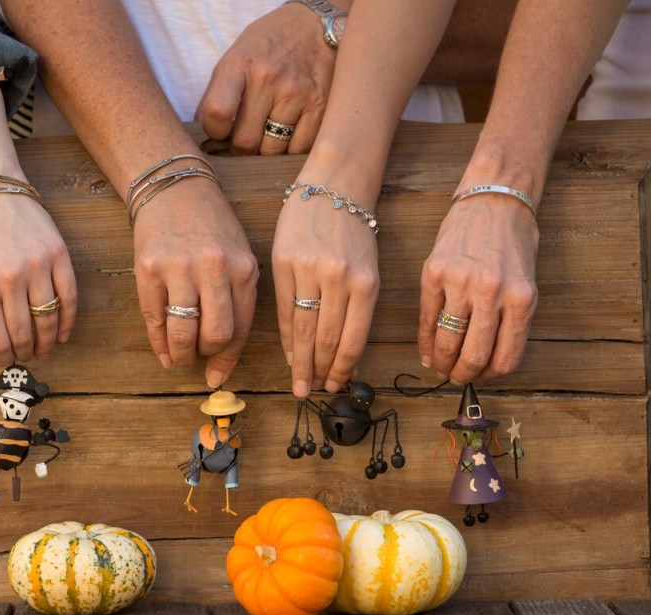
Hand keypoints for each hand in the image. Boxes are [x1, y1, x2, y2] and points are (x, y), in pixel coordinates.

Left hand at [0, 192, 76, 366]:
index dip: (1, 356)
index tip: (4, 359)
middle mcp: (10, 279)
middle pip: (24, 333)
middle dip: (25, 352)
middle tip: (26, 358)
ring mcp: (38, 266)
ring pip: (49, 319)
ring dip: (47, 342)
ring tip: (44, 351)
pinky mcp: (59, 255)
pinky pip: (69, 297)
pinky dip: (67, 321)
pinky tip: (62, 334)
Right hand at [132, 179, 258, 387]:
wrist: (173, 187)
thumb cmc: (211, 228)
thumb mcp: (238, 257)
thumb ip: (237, 302)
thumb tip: (223, 363)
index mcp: (244, 268)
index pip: (241, 328)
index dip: (228, 359)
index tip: (218, 375)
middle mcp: (214, 268)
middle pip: (215, 335)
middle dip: (206, 355)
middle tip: (199, 356)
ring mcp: (179, 268)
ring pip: (183, 333)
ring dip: (182, 354)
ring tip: (180, 355)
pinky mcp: (148, 269)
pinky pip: (154, 319)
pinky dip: (159, 343)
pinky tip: (163, 350)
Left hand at [196, 3, 336, 154]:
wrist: (313, 27)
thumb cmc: (267, 47)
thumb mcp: (234, 58)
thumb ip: (216, 94)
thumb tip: (205, 133)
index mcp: (240, 64)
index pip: (217, 112)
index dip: (214, 132)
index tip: (220, 132)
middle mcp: (269, 78)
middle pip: (246, 141)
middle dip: (241, 149)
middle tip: (245, 140)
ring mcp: (297, 93)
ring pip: (272, 150)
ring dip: (266, 150)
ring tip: (267, 135)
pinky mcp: (320, 106)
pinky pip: (298, 149)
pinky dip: (290, 150)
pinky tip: (288, 135)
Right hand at [272, 186, 379, 397]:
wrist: (333, 186)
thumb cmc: (353, 230)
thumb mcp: (366, 268)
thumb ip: (357, 309)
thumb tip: (345, 355)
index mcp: (365, 283)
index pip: (352, 339)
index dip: (342, 369)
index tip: (335, 387)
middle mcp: (339, 279)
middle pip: (326, 338)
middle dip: (320, 371)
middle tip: (312, 392)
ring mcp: (310, 271)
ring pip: (304, 329)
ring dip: (302, 361)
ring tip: (299, 382)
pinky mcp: (284, 262)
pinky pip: (284, 309)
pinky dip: (286, 337)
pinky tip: (288, 353)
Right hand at [418, 196, 538, 383]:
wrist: (494, 198)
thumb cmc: (513, 240)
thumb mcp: (524, 282)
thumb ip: (511, 318)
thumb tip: (490, 357)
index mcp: (521, 298)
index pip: (507, 356)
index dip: (493, 375)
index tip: (484, 377)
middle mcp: (492, 293)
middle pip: (475, 355)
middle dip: (465, 374)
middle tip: (459, 378)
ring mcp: (460, 283)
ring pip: (448, 342)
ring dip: (443, 363)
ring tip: (442, 368)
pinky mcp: (434, 273)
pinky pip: (428, 319)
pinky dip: (426, 342)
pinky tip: (427, 351)